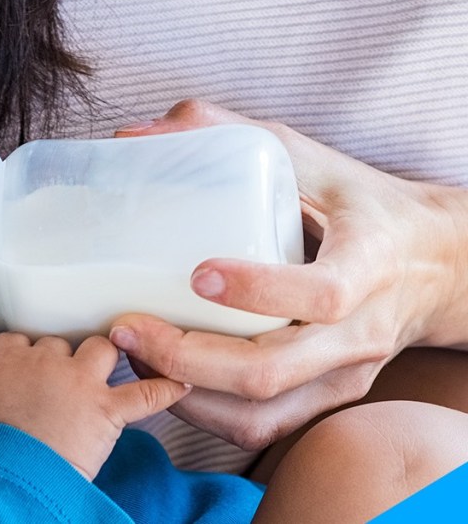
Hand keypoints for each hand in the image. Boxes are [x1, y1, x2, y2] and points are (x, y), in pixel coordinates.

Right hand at [0, 333, 189, 479]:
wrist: (10, 467)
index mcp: (9, 358)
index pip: (19, 340)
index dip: (25, 351)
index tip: (25, 362)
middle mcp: (47, 361)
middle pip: (61, 343)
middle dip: (63, 357)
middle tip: (62, 376)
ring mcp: (80, 382)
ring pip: (102, 349)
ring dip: (107, 356)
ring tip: (110, 363)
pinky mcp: (107, 409)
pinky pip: (147, 394)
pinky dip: (166, 389)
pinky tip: (180, 384)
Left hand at [109, 99, 467, 449]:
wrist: (434, 264)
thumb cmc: (361, 205)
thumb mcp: (309, 157)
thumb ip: (226, 133)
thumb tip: (132, 136)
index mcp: (369, 263)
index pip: (323, 295)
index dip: (259, 291)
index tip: (197, 274)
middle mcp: (360, 331)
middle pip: (269, 371)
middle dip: (185, 357)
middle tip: (125, 327)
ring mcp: (344, 374)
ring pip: (258, 411)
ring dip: (183, 392)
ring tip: (133, 354)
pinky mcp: (326, 397)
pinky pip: (260, 426)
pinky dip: (203, 412)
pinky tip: (164, 378)